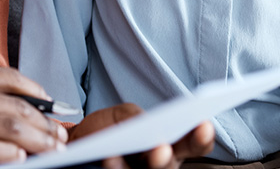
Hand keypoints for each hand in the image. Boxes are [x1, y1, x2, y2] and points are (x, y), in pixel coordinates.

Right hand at [0, 63, 67, 168]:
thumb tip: (14, 108)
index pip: (11, 79)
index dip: (38, 95)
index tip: (53, 109)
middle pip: (17, 105)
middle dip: (45, 122)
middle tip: (61, 136)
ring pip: (11, 126)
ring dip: (38, 140)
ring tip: (52, 149)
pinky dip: (11, 155)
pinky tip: (21, 159)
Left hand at [70, 103, 214, 168]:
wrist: (76, 144)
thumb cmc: (106, 130)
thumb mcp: (120, 116)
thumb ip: (133, 117)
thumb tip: (142, 123)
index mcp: (169, 145)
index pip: (193, 144)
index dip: (201, 137)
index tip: (203, 125)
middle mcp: (159, 166)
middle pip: (170, 167)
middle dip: (165, 160)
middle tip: (162, 149)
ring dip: (144, 167)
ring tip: (131, 154)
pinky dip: (116, 168)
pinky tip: (109, 158)